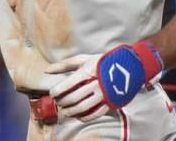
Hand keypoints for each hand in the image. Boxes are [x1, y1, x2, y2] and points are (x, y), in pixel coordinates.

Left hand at [46, 41, 163, 122]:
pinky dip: (85, 117)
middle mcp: (96, 84)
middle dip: (63, 102)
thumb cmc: (102, 61)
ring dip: (72, 111)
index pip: (69, 83)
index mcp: (88, 71)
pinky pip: (96, 113)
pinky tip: (78, 116)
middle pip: (75, 97)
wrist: (129, 66)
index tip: (52, 93)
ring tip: (65, 111)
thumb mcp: (84, 59)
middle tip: (57, 103)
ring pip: (84, 107)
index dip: (58, 90)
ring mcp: (104, 94)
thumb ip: (64, 65)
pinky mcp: (111, 102)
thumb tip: (47, 70)